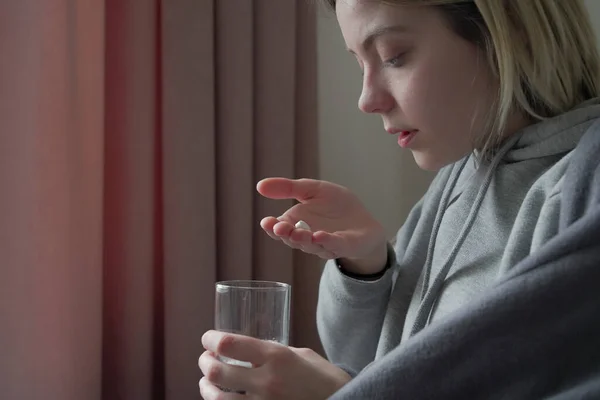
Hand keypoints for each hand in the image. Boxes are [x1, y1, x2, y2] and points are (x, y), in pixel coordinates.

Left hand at [198, 330, 351, 399]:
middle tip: (205, 359)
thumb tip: (251, 351)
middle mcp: (266, 382)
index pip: (229, 344)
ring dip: (206, 388)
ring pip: (217, 398)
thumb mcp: (301, 355)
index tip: (208, 338)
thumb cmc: (324, 379)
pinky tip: (220, 399)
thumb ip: (275, 352)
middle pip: (216, 372)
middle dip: (204, 363)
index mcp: (277, 357)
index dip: (210, 339)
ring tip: (207, 381)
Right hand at [257, 178, 387, 273]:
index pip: (279, 229)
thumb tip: (260, 185)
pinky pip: (334, 245)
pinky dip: (327, 241)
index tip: (266, 222)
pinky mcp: (344, 245)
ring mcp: (326, 244)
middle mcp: (307, 237)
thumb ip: (288, 188)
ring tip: (297, 232)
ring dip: (303, 239)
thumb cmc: (336, 206)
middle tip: (278, 228)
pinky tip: (320, 236)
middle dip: (285, 234)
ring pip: (311, 245)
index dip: (272, 227)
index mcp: (296, 224)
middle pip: (292, 239)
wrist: (364, 221)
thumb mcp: (311, 190)